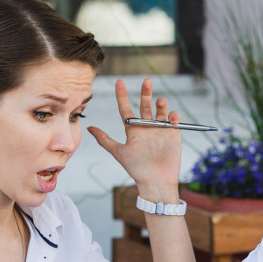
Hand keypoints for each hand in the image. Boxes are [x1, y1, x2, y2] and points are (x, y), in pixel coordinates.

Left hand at [88, 78, 181, 202]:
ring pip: (160, 110)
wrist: (156, 180)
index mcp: (133, 130)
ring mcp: (160, 129)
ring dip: (160, 103)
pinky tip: (171, 117)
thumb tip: (88, 127)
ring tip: (160, 101)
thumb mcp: (119, 152)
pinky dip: (173, 115)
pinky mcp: (173, 133)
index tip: (119, 82)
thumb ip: (104, 139)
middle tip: (146, 81)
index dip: (122, 95)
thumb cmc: (136, 168)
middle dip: (146, 92)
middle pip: (145, 105)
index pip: (126, 108)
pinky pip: (173, 119)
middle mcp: (146, 127)